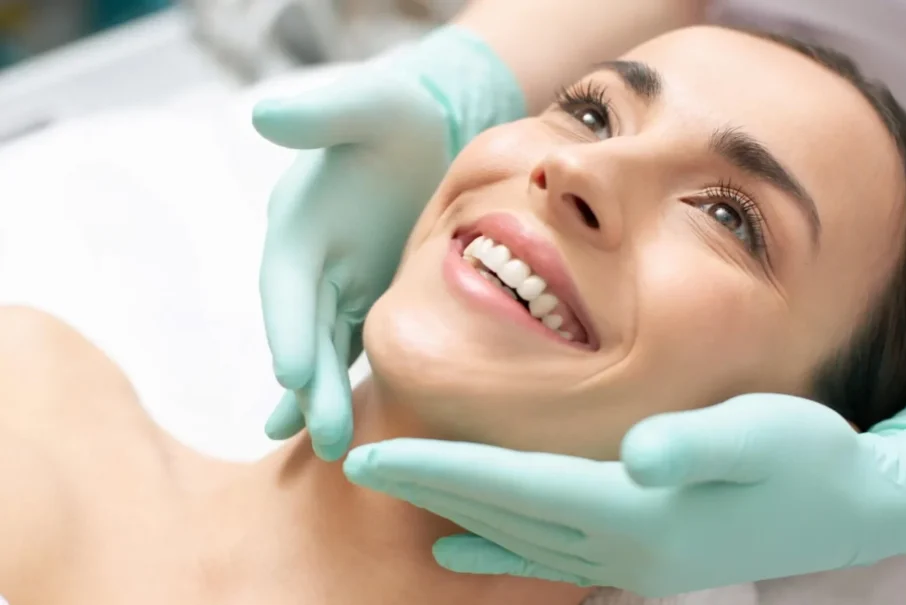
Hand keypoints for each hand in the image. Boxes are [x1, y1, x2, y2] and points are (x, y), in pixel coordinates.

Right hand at [255, 70, 448, 459]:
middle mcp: (311, 261)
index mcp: (300, 223)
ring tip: (333, 448)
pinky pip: (359, 345)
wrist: (429, 127)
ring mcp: (340, 283)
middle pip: (305, 332)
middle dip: (313, 386)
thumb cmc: (397, 115)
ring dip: (327, 397)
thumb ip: (323, 113)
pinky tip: (352, 422)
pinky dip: (352, 382)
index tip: (294, 374)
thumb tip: (264, 114)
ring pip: (329, 349)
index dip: (288, 327)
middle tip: (327, 438)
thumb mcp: (367, 106)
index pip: (286, 285)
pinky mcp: (371, 295)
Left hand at [343, 393, 905, 596]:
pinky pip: (541, 558)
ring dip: (449, 511)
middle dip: (423, 486)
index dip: (436, 466)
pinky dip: (491, 550)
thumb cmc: (810, 458)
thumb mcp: (764, 435)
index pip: (510, 485)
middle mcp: (618, 547)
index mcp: (633, 510)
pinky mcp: (637, 561)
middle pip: (495, 513)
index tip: (368, 452)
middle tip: (355, 459)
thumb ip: (698, 444)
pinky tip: (455, 549)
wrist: (854, 510)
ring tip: (396, 488)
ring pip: (511, 536)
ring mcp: (625, 562)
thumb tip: (640, 454)